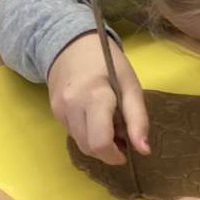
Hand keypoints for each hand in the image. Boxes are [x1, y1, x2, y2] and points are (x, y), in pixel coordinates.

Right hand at [48, 31, 148, 164]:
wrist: (71, 45)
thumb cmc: (107, 61)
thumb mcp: (130, 85)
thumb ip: (138, 118)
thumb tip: (144, 151)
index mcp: (95, 96)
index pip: (100, 142)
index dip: (114, 154)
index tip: (127, 151)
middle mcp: (72, 106)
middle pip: (89, 148)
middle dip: (107, 150)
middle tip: (121, 136)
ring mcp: (60, 110)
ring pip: (80, 143)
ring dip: (97, 143)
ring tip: (109, 124)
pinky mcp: (55, 112)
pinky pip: (73, 133)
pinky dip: (87, 133)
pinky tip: (94, 118)